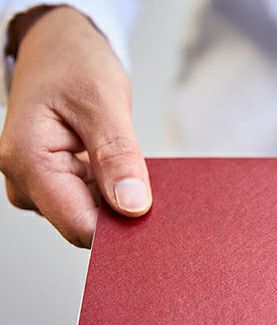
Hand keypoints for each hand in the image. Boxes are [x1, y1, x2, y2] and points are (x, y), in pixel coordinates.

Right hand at [0, 6, 150, 247]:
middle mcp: (26, 182)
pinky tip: (126, 171)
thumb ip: (118, 156)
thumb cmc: (74, 64)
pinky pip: (92, 203)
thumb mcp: (103, 102)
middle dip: (123, 214)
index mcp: (28, 163)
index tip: (155, 219)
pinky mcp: (55, 184)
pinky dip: (115, 192)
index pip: (79, 227)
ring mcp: (39, 186)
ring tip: (136, 169)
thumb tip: (133, 206)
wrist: (57, 47)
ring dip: (121, 202)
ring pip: (92, 217)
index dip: (120, 230)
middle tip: (153, 186)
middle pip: (86, 226)